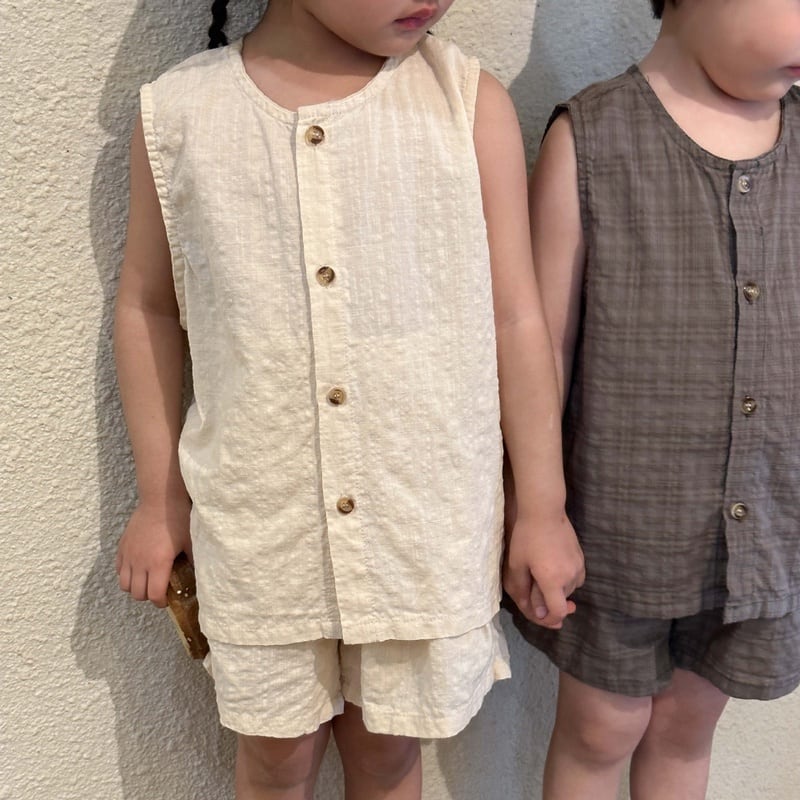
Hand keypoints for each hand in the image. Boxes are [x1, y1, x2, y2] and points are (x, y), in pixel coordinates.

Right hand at [116, 498, 191, 607]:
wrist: (160, 499)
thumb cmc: (178, 519)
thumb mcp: (190, 542)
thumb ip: (193, 562)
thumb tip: (200, 576)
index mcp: (157, 563)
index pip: (153, 595)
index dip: (161, 602)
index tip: (168, 599)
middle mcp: (139, 562)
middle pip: (137, 594)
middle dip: (149, 596)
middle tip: (159, 590)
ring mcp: (128, 554)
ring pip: (124, 585)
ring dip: (136, 588)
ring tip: (148, 581)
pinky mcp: (122, 547)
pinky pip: (119, 570)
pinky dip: (127, 575)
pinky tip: (139, 569)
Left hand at [503, 512, 584, 628]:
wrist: (544, 511)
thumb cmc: (526, 537)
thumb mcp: (517, 565)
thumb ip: (524, 592)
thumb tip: (536, 612)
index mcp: (552, 580)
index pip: (558, 612)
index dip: (548, 618)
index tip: (539, 613)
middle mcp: (570, 577)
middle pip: (560, 601)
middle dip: (546, 599)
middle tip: (531, 584)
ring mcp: (578, 567)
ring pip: (568, 591)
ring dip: (555, 589)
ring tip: (540, 571)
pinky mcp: (581, 559)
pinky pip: (575, 579)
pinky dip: (564, 580)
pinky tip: (553, 567)